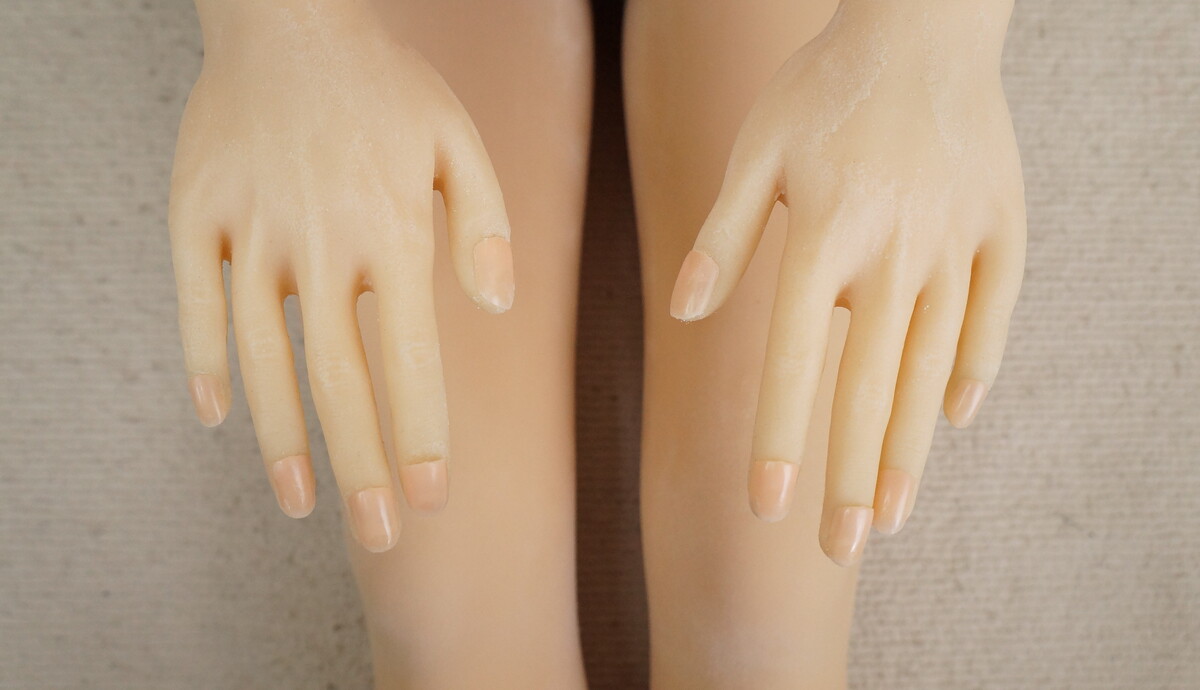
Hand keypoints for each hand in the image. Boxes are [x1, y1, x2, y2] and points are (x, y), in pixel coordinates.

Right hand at [169, 1, 512, 550]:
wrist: (287, 14)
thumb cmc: (384, 84)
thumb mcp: (458, 141)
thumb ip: (483, 226)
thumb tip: (496, 310)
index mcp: (390, 232)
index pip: (409, 359)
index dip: (420, 434)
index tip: (433, 496)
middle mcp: (319, 244)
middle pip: (337, 380)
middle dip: (361, 466)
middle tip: (378, 535)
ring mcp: (248, 232)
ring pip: (262, 359)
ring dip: (282, 441)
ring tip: (301, 505)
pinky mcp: (193, 215)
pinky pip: (192, 305)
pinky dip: (204, 365)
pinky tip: (219, 421)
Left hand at [669, 0, 1025, 565]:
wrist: (926, 23)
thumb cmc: (824, 87)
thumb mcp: (756, 148)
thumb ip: (723, 234)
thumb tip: (684, 314)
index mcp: (824, 231)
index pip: (794, 356)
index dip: (778, 434)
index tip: (765, 505)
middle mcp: (894, 248)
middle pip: (868, 383)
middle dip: (850, 475)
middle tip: (839, 553)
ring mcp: (956, 241)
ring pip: (931, 365)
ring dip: (909, 447)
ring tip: (892, 518)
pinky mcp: (1002, 229)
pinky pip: (992, 314)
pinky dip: (974, 369)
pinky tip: (953, 421)